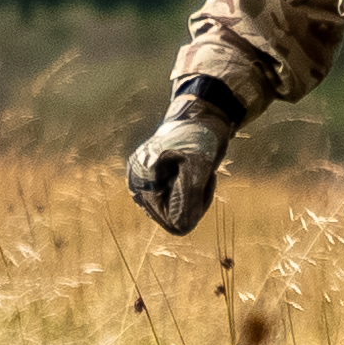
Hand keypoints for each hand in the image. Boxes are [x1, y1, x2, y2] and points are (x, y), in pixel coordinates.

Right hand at [122, 87, 233, 235]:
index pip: (172, 221)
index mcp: (141, 180)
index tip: (204, 180)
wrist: (201, 118)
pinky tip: (195, 175)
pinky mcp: (157, 188)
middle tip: (204, 176)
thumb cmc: (198, 136)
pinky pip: (179, 208)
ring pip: (177, 215)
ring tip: (199, 173)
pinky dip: (193, 195)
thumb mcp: (198, 163)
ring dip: (195, 199)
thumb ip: (189, 194)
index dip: (194, 207)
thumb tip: (181, 227)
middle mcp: (139, 188)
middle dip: (194, 203)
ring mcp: (148, 189)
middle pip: (173, 220)